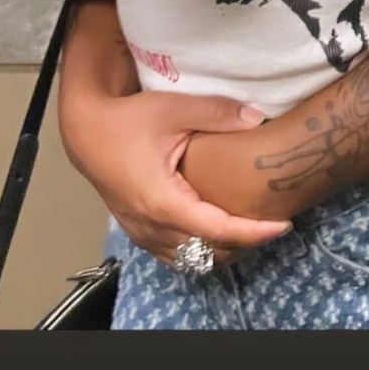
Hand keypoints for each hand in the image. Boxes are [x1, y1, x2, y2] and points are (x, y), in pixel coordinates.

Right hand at [61, 89, 291, 267]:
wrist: (85, 132)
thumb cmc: (127, 121)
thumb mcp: (174, 109)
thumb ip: (216, 113)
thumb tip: (256, 116)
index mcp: (165, 203)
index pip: (219, 231)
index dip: (254, 232)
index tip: (283, 225)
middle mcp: (153, 227)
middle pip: (209, 253)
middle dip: (244, 244)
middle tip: (273, 223)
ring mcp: (143, 234)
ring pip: (191, 260)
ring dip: (222, 250)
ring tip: (250, 229)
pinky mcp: (138, 232)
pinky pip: (174, 255)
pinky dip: (199, 251)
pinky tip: (215, 233)